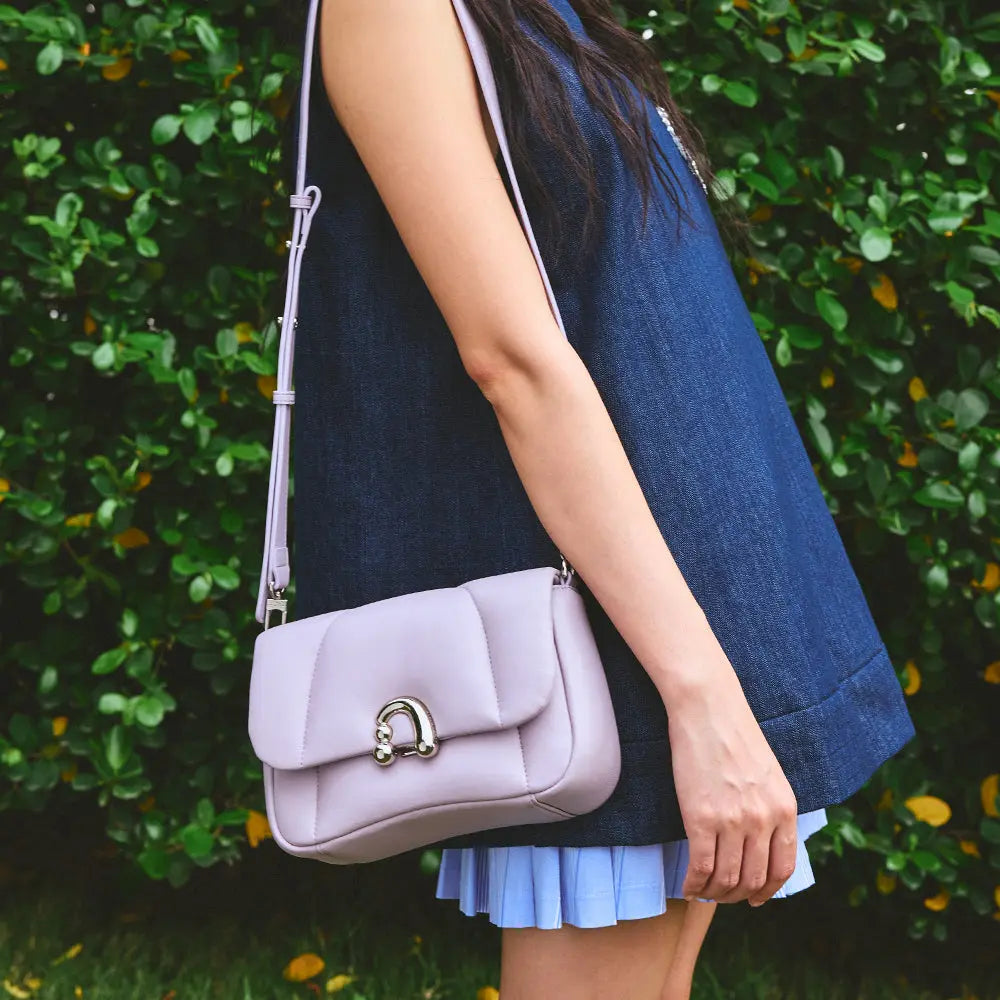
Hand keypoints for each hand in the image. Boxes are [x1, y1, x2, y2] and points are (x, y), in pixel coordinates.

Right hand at [660, 646, 798, 906]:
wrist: (708, 706)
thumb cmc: (732, 732)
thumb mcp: (768, 772)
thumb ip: (770, 806)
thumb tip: (761, 840)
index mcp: (784, 808)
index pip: (783, 868)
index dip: (768, 890)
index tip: (754, 898)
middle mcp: (764, 819)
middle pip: (754, 880)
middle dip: (737, 895)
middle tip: (721, 895)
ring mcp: (733, 821)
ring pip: (727, 879)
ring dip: (714, 894)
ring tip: (702, 891)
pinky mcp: (702, 818)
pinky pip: (701, 867)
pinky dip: (694, 884)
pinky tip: (687, 884)